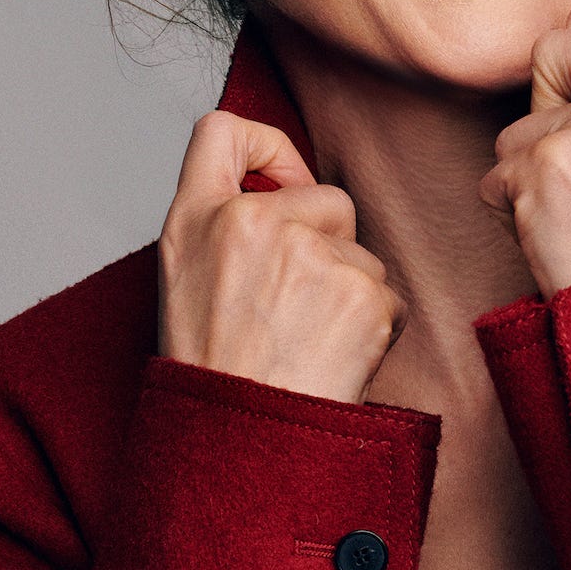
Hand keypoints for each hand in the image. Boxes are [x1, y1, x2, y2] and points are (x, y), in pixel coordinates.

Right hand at [158, 113, 402, 401]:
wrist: (243, 439)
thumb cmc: (213, 371)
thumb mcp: (183, 279)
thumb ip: (219, 219)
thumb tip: (279, 185)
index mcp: (197, 217)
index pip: (222, 130)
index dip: (266, 147)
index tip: (281, 179)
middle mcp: (252, 222)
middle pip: (328, 198)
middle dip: (329, 245)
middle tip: (293, 308)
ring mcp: (310, 254)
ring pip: (362, 255)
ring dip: (350, 295)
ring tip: (307, 343)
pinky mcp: (360, 291)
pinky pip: (387, 296)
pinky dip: (373, 330)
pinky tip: (334, 359)